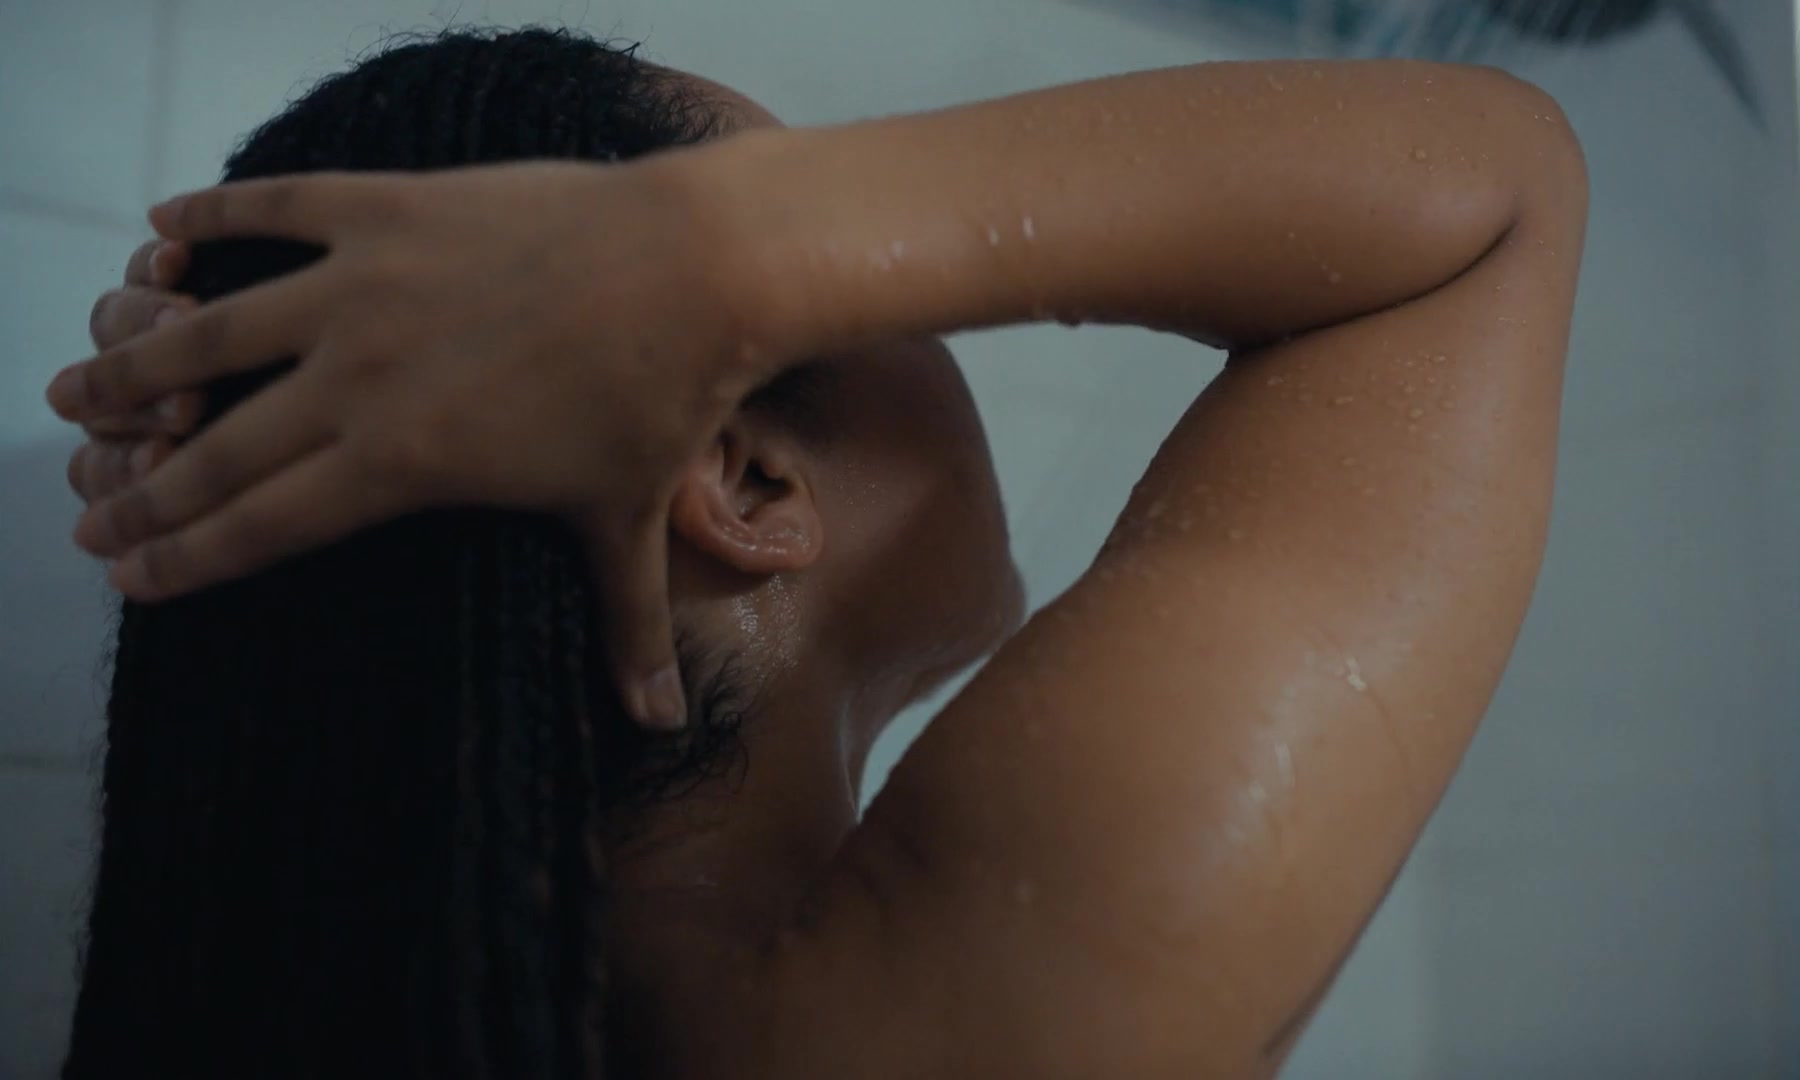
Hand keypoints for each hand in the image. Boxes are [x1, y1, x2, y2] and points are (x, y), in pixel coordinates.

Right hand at [45, 160, 763, 727]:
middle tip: (85, 514)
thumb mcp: (628, 521)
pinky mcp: (389, 206)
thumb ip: (627, 628)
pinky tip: (163, 229)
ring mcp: (366, 284)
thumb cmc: (664, 400)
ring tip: (75, 390)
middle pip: (219, 445)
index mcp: (402, 463)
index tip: (126, 578)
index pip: (265, 525)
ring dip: (137, 362)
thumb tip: (661, 723)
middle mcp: (360, 378)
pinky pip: (275, 207)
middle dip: (144, 488)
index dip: (188, 558)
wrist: (696, 268)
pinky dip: (213, 215)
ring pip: (216, 331)